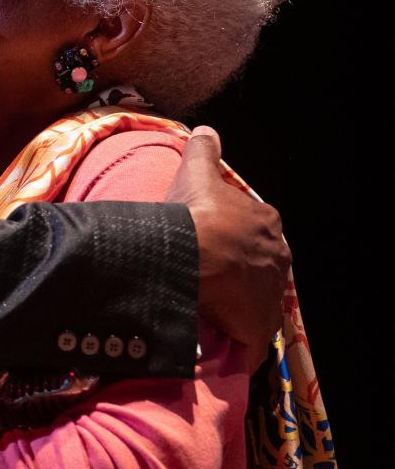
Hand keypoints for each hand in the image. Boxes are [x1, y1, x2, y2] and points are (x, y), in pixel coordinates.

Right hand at [168, 126, 289, 362]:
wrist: (190, 256)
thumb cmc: (196, 213)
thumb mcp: (196, 172)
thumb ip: (203, 149)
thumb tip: (207, 131)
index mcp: (266, 221)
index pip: (255, 228)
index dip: (234, 235)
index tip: (213, 241)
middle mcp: (278, 256)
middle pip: (259, 264)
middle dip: (240, 270)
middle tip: (209, 274)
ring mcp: (270, 293)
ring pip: (256, 299)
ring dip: (238, 303)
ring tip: (209, 306)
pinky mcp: (259, 325)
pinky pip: (251, 335)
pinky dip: (240, 337)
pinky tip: (220, 336)